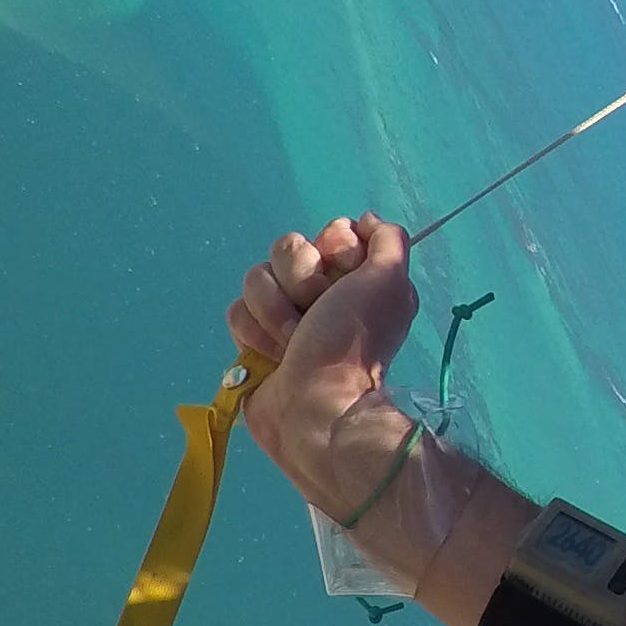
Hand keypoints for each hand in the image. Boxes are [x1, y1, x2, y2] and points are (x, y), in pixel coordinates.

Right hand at [229, 215, 417, 496]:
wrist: (315, 405)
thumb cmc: (354, 342)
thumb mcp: (390, 283)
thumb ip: (388, 241)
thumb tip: (364, 220)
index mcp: (357, 276)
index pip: (329, 231)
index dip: (333, 247)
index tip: (344, 273)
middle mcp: (321, 290)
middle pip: (287, 248)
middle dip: (301, 282)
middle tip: (317, 313)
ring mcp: (283, 313)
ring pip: (256, 278)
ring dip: (276, 313)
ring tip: (294, 342)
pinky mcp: (252, 336)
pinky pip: (236, 310)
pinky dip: (254, 334)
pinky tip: (273, 356)